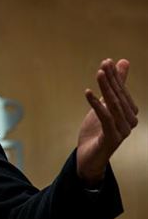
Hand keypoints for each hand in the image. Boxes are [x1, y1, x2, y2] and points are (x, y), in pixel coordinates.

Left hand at [77, 59, 138, 186]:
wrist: (89, 157)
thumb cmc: (97, 130)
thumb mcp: (104, 104)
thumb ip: (115, 85)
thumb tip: (123, 62)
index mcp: (130, 113)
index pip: (122, 91)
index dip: (115, 76)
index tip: (107, 61)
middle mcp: (130, 122)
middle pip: (119, 97)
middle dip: (111, 79)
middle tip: (104, 64)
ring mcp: (122, 131)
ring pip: (114, 106)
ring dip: (106, 88)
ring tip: (98, 74)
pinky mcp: (112, 139)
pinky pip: (105, 118)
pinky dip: (96, 104)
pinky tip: (88, 92)